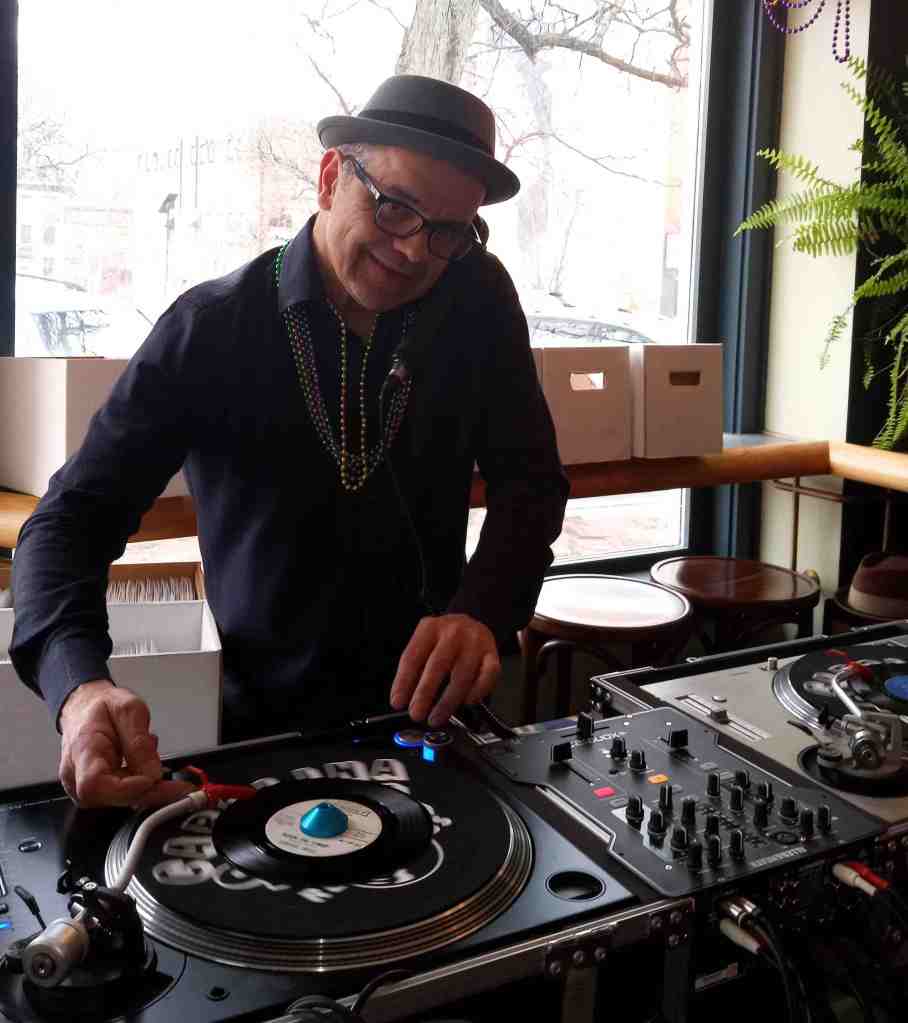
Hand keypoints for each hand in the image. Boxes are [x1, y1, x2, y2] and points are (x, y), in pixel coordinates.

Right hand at [58, 680, 194, 808]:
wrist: (85, 707)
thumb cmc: (103, 707)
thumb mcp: (129, 710)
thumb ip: (139, 742)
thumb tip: (153, 773)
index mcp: (82, 750)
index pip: (95, 784)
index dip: (125, 789)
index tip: (153, 780)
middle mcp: (76, 774)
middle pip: (110, 797)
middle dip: (148, 791)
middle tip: (179, 786)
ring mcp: (82, 785)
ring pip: (118, 799)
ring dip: (147, 786)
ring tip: (154, 758)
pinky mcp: (95, 790)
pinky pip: (121, 795)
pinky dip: (140, 784)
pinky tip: (145, 765)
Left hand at [390, 614, 500, 727]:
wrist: (473, 622)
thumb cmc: (444, 639)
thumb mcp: (425, 642)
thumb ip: (415, 667)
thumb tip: (403, 698)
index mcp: (430, 628)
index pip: (413, 656)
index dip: (403, 682)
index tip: (398, 702)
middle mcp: (453, 633)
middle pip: (437, 665)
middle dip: (425, 693)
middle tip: (416, 713)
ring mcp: (475, 643)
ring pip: (462, 675)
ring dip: (448, 701)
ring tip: (437, 717)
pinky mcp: (492, 654)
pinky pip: (488, 676)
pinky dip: (477, 691)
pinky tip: (467, 702)